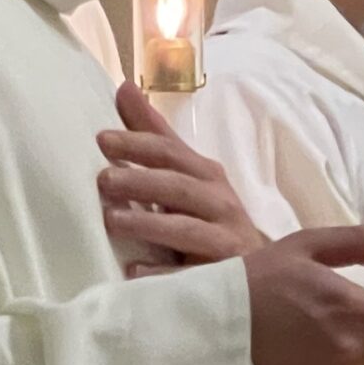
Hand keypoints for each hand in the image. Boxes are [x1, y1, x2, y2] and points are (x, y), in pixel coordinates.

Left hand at [98, 83, 264, 272]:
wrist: (261, 272)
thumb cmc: (210, 217)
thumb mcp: (186, 174)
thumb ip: (155, 135)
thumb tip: (124, 88)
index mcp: (206, 175)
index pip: (171, 152)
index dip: (138, 143)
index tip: (102, 139)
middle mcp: (219, 202)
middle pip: (178, 186)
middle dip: (141, 181)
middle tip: (103, 180)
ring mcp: (223, 240)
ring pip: (185, 229)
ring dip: (147, 223)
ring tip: (112, 220)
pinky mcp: (222, 275)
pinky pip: (189, 277)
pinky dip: (162, 275)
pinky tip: (134, 272)